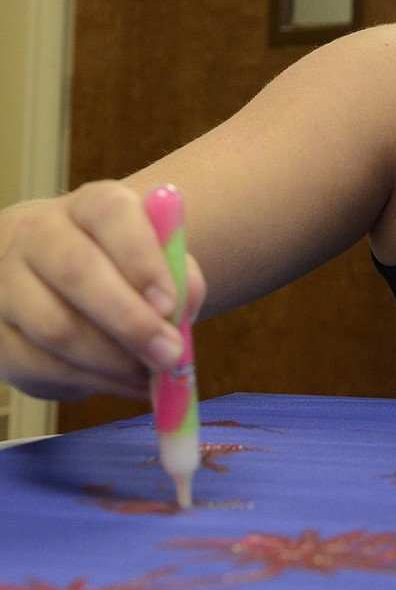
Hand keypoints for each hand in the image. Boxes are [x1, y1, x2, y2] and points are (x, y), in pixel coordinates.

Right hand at [0, 181, 205, 401]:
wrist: (56, 281)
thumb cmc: (120, 269)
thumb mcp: (155, 260)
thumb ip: (178, 276)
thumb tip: (184, 304)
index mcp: (89, 206)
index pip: (109, 213)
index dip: (141, 258)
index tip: (170, 303)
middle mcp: (40, 235)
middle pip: (76, 269)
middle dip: (128, 319)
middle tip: (168, 353)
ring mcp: (8, 283)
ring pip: (55, 326)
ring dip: (111, 360)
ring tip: (150, 375)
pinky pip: (40, 365)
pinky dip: (90, 382)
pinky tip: (124, 383)